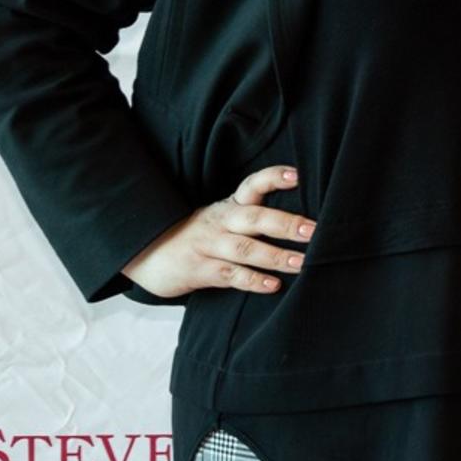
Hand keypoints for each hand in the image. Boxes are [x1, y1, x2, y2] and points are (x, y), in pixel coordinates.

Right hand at [121, 165, 315, 297]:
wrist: (147, 253)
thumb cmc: (200, 235)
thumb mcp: (224, 219)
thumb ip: (255, 216)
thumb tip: (303, 221)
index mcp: (229, 206)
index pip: (252, 185)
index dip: (273, 178)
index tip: (298, 175)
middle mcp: (221, 222)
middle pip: (255, 218)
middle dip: (286, 224)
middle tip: (314, 230)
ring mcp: (208, 246)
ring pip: (245, 249)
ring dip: (275, 256)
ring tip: (302, 262)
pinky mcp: (198, 270)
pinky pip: (229, 274)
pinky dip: (252, 280)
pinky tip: (272, 285)